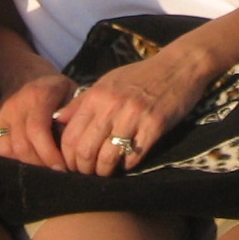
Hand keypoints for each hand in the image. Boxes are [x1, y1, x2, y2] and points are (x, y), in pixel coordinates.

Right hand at [0, 69, 75, 170]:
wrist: (26, 75)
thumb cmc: (56, 91)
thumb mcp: (72, 93)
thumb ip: (75, 115)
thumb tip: (76, 142)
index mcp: (38, 95)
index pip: (38, 130)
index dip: (49, 153)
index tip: (61, 167)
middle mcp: (14, 104)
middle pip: (21, 145)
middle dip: (39, 164)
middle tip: (53, 172)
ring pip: (5, 150)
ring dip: (23, 164)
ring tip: (39, 167)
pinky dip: (5, 158)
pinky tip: (21, 159)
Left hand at [52, 44, 219, 175]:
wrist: (179, 66)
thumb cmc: (140, 76)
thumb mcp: (107, 82)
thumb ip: (82, 102)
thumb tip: (59, 120)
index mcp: (97, 95)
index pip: (70, 135)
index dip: (67, 157)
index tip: (72, 165)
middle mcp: (112, 105)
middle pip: (85, 150)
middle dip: (83, 169)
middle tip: (88, 173)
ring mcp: (134, 115)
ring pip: (108, 157)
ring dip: (104, 171)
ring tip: (106, 172)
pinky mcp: (155, 125)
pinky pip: (134, 156)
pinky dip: (127, 165)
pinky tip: (127, 163)